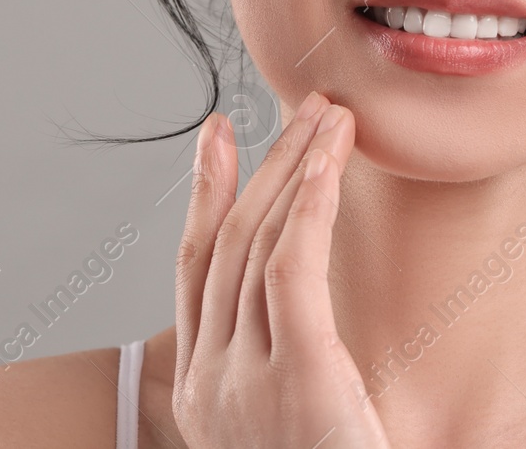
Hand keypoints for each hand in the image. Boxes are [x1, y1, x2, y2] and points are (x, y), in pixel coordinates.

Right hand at [172, 91, 389, 448]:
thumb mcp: (288, 431)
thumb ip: (289, 378)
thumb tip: (312, 328)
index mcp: (203, 395)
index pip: (196, 271)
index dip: (206, 197)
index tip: (218, 137)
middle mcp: (212, 381)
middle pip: (229, 246)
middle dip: (263, 168)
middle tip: (297, 109)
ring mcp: (246, 381)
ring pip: (262, 245)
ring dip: (296, 170)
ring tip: (328, 118)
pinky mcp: (298, 377)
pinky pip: (294, 267)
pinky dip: (308, 203)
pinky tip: (328, 160)